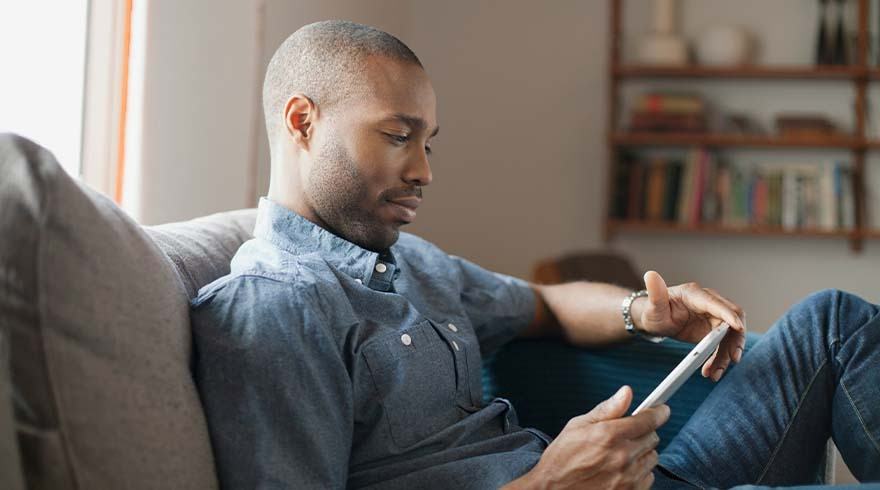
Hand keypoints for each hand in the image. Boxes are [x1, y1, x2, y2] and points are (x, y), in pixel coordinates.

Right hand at [504, 386, 668, 489]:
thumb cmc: (561, 458)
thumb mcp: (577, 426)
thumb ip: (607, 409)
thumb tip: (626, 393)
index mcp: (609, 435)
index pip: (648, 420)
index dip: (658, 412)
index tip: (662, 410)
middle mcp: (622, 456)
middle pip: (653, 437)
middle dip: (644, 432)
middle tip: (628, 434)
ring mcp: (627, 478)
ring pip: (652, 458)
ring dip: (642, 453)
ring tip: (622, 454)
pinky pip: (649, 477)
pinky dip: (640, 472)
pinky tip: (622, 470)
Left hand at [634, 271, 746, 380]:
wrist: (656, 319)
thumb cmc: (654, 310)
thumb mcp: (652, 305)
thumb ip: (654, 292)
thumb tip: (650, 275)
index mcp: (695, 294)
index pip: (716, 303)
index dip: (728, 314)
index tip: (737, 328)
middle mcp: (709, 303)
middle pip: (732, 318)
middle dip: (736, 339)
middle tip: (733, 359)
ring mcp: (714, 316)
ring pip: (730, 335)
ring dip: (726, 354)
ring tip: (714, 373)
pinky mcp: (714, 329)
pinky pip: (724, 344)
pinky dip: (720, 358)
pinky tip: (711, 370)